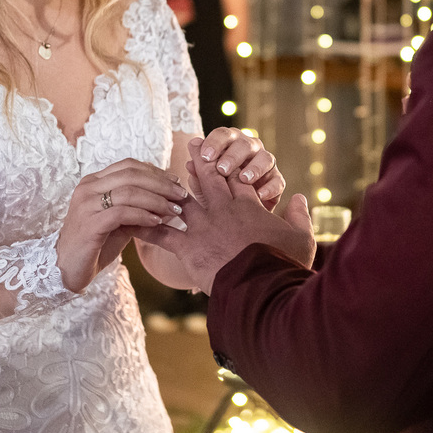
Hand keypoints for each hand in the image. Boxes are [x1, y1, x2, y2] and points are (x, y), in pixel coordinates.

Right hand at [57, 158, 189, 292]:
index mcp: (93, 182)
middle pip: (131, 174)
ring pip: (128, 191)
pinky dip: (143, 215)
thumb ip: (136, 205)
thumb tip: (167, 196)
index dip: (155, 172)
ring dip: (156, 200)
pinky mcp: (89, 224)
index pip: (129, 165)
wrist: (67, 269)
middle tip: (181, 195)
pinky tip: (158, 222)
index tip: (176, 182)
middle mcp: (87, 188)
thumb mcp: (118, 220)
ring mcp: (86, 205)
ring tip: (174, 211)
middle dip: (161, 184)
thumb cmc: (95, 244)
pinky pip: (122, 213)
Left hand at [138, 139, 314, 293]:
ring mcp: (204, 227)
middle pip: (209, 179)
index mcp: (249, 205)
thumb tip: (300, 197)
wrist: (264, 287)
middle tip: (191, 145)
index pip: (237, 178)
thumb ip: (299, 215)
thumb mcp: (301, 238)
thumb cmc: (285, 264)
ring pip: (182, 200)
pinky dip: (146, 227)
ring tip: (160, 175)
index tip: (221, 153)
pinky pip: (162, 235)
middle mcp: (223, 210)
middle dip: (200, 161)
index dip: (228, 164)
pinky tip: (131, 221)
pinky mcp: (188, 247)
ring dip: (168, 188)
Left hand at [192, 127, 285, 209]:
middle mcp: (250, 148)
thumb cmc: (217, 193)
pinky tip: (259, 196)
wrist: (237, 214)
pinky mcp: (276, 180)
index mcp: (230, 143)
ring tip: (243, 179)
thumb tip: (189, 164)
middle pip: (244, 144)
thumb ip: (199, 175)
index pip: (223, 134)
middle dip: (232, 156)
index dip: (214, 143)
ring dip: (254, 168)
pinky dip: (270, 187)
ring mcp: (265, 162)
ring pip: (265, 158)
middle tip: (222, 169)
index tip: (204, 156)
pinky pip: (277, 180)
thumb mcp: (205, 186)